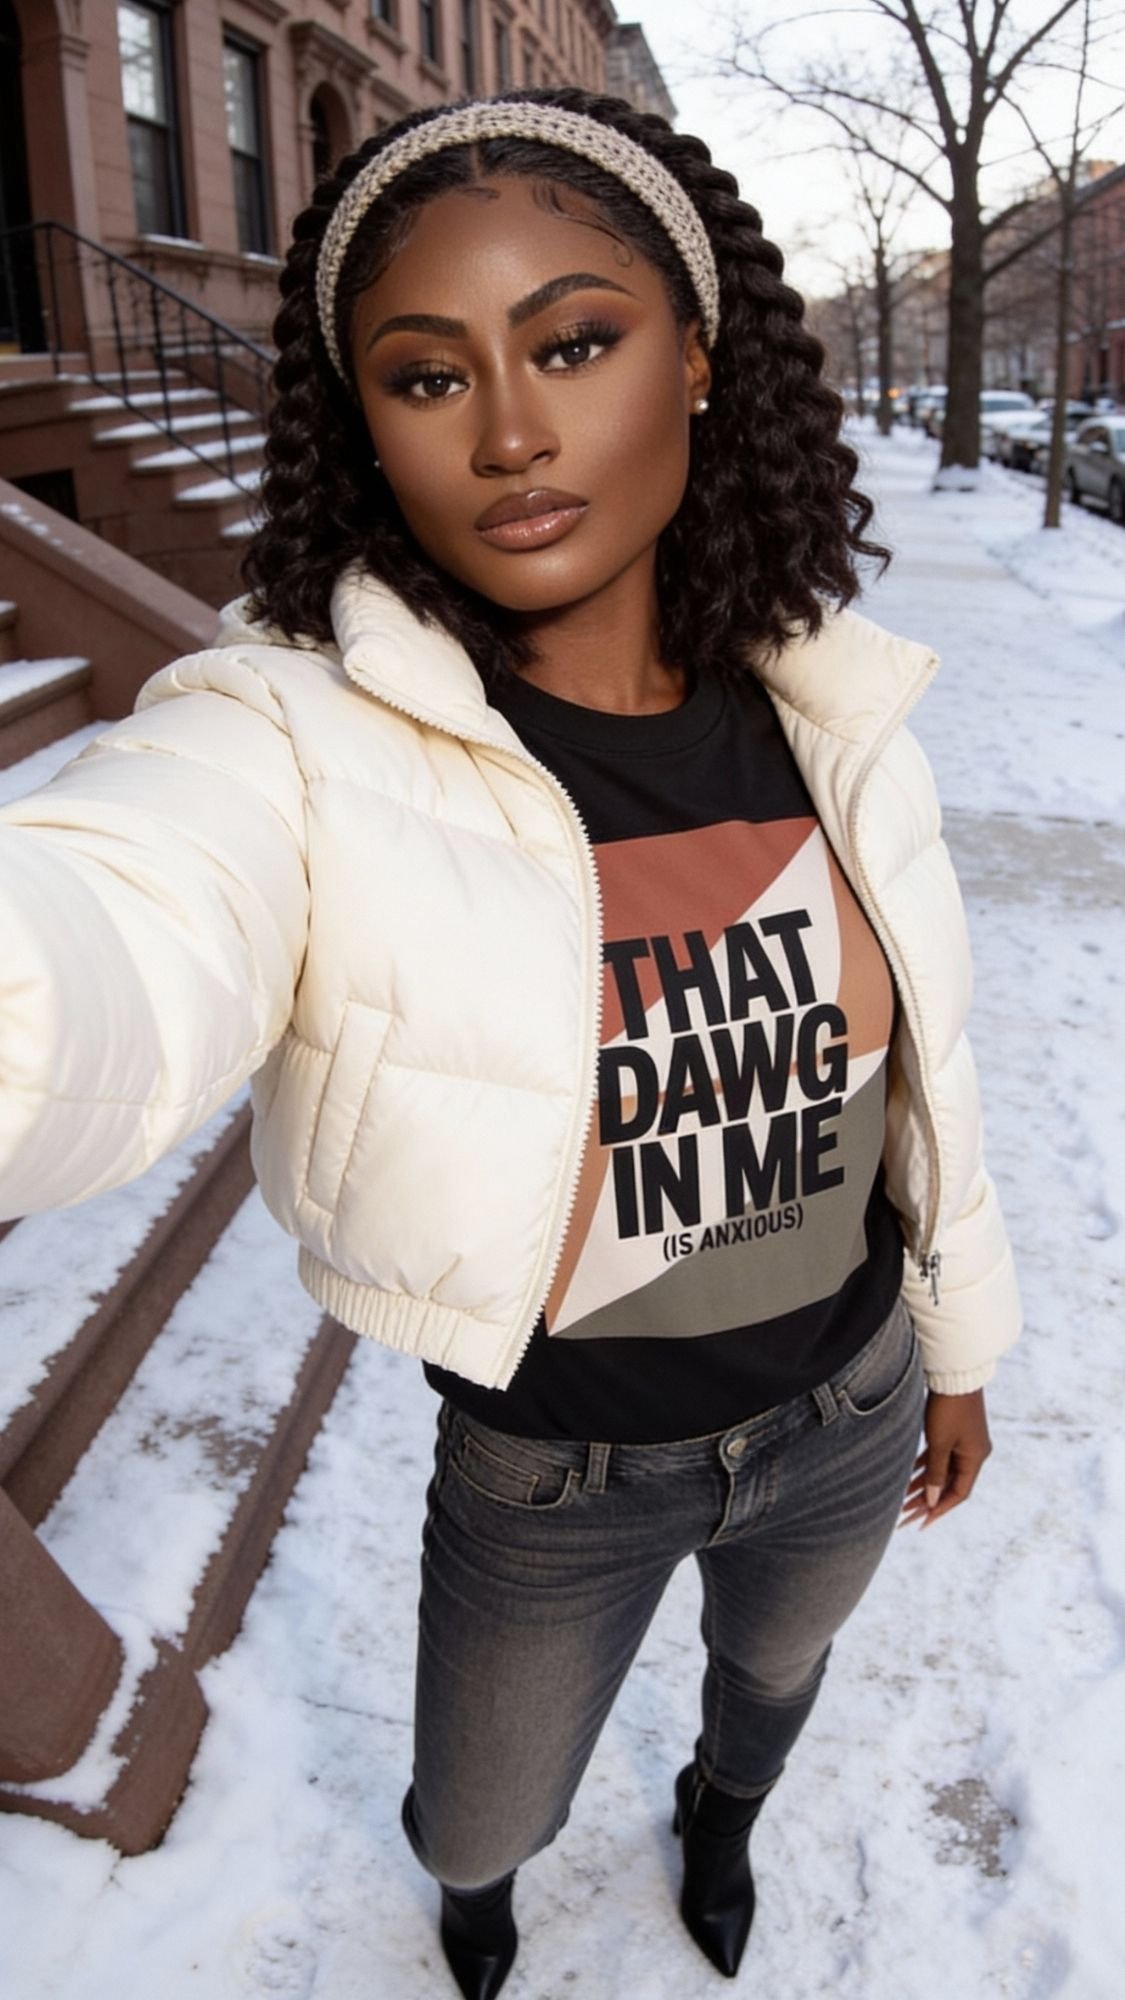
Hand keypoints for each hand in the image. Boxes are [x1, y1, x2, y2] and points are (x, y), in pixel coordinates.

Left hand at [899, 1388, 991, 1528]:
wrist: (953, 1374)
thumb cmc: (948, 1408)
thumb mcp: (940, 1443)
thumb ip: (935, 1472)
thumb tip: (931, 1500)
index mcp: (975, 1458)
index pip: (958, 1494)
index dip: (939, 1509)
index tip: (921, 1523)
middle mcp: (973, 1453)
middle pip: (949, 1484)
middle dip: (927, 1501)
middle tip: (905, 1516)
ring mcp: (963, 1442)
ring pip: (942, 1471)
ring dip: (924, 1485)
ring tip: (902, 1501)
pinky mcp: (953, 1431)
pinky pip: (939, 1456)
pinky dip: (925, 1467)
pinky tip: (909, 1477)